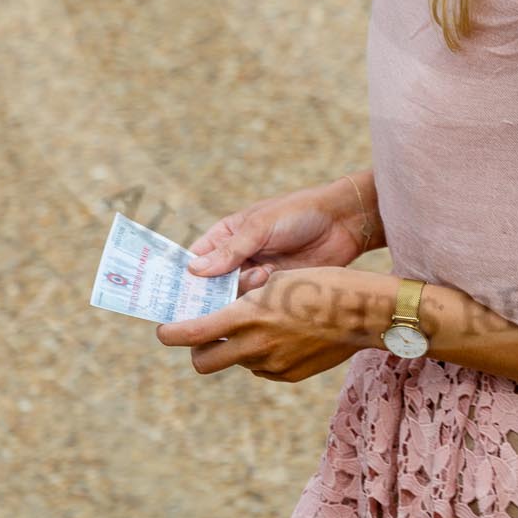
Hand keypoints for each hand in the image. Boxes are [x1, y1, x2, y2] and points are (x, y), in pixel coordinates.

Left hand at [156, 266, 391, 383]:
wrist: (363, 311)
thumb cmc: (320, 283)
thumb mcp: (275, 281)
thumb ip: (243, 300)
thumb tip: (221, 314)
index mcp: (247, 317)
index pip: (192, 334)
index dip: (171, 333)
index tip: (164, 330)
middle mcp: (255, 346)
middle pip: (204, 362)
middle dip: (197, 350)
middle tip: (201, 335)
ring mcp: (273, 365)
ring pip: (236, 361)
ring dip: (236, 347)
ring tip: (259, 324)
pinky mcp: (290, 375)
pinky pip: (263, 367)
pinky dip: (262, 354)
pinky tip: (284, 335)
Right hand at [185, 176, 373, 290]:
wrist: (342, 223)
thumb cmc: (298, 213)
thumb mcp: (260, 226)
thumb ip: (230, 250)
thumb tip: (193, 270)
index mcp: (226, 236)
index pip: (195, 259)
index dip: (184, 276)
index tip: (175, 294)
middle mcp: (236, 258)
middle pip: (210, 285)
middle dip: (211, 292)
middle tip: (214, 299)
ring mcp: (255, 276)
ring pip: (233, 297)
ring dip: (243, 290)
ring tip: (262, 274)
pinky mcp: (274, 291)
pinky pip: (256, 303)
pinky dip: (260, 299)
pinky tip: (272, 284)